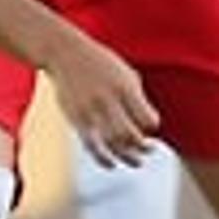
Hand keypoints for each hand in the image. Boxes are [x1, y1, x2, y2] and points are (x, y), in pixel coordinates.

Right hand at [45, 34, 162, 168]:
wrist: (65, 54)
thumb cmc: (100, 63)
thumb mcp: (125, 72)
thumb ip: (137, 96)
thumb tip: (148, 124)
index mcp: (125, 87)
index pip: (146, 117)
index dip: (152, 125)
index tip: (151, 127)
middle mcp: (108, 100)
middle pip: (130, 134)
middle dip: (142, 147)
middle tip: (149, 150)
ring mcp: (90, 110)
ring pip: (111, 143)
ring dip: (127, 157)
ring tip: (137, 162)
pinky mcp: (75, 118)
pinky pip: (91, 145)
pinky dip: (103, 158)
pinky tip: (112, 164)